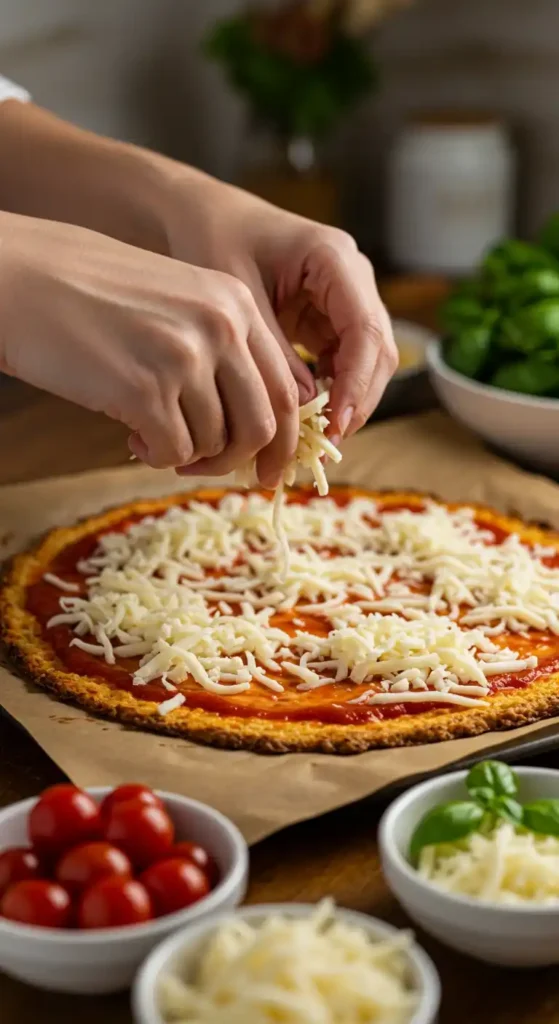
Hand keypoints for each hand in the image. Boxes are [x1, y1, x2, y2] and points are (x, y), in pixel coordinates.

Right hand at [0, 213, 300, 482]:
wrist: (20, 278)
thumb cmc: (93, 294)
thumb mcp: (178, 302)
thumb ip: (222, 349)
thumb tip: (258, 425)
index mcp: (236, 303)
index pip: (286, 387)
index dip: (282, 439)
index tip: (267, 466)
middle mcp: (221, 326)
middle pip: (264, 425)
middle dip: (241, 461)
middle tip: (209, 470)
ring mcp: (184, 357)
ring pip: (215, 444)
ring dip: (186, 455)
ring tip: (151, 435)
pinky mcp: (143, 389)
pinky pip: (174, 452)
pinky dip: (157, 457)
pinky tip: (132, 437)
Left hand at [158, 172, 397, 445]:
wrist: (197, 217)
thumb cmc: (211, 240)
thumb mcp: (238, 298)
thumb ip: (274, 351)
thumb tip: (307, 407)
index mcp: (334, 259)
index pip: (366, 330)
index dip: (358, 383)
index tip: (337, 424)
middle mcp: (351, 278)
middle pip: (377, 351)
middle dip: (357, 400)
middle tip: (326, 443)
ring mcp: (344, 300)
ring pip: (366, 363)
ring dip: (346, 402)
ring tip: (312, 438)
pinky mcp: (328, 319)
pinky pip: (342, 363)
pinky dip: (329, 393)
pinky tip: (303, 419)